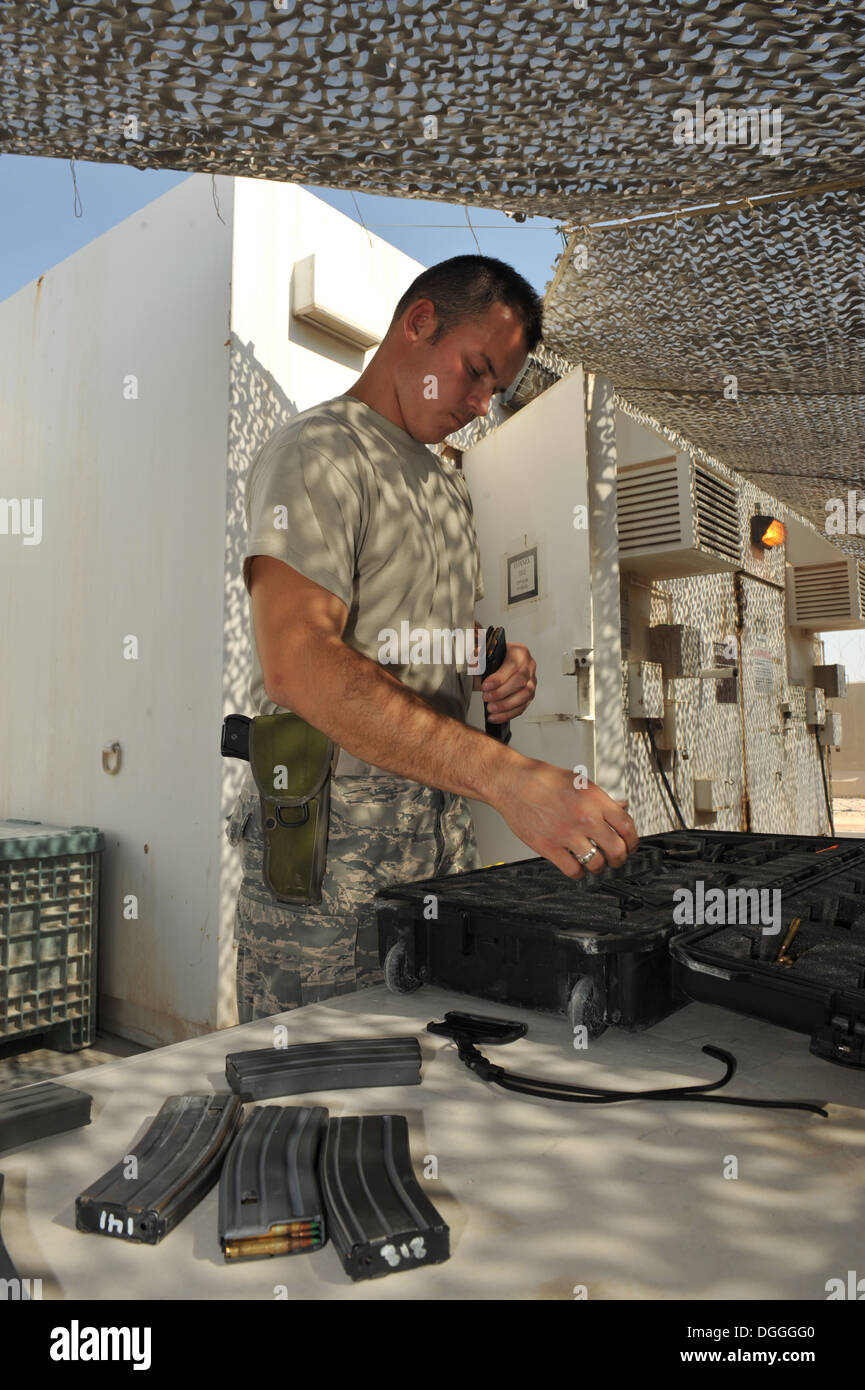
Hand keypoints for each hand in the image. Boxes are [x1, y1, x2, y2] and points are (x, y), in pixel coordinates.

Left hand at [481, 641, 536, 721]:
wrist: (497, 665)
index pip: (512, 665)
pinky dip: (507, 714)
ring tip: (490, 708)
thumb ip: (478, 657)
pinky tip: (495, 716)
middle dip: (501, 692)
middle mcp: (528, 666)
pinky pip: (521, 707)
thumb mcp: (484, 654)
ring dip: (506, 705)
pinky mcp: (529, 695)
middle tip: (486, 697)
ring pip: (524, 696)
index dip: (499, 678)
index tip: (485, 686)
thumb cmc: (494, 659)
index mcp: (519, 652)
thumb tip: (474, 663)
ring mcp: (531, 681)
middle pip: (520, 681)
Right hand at [491, 758, 638, 879]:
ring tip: (597, 864)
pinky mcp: (549, 847)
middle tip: (617, 859)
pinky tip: (577, 867)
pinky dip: (578, 873)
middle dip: (620, 858)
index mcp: (595, 800)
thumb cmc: (542, 779)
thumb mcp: (580, 782)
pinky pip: (573, 870)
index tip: (631, 845)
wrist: (513, 783)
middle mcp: (584, 818)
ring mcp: (567, 834)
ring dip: (600, 867)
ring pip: (597, 864)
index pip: (627, 827)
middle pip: (617, 849)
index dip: (633, 841)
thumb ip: (602, 799)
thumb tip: (621, 807)